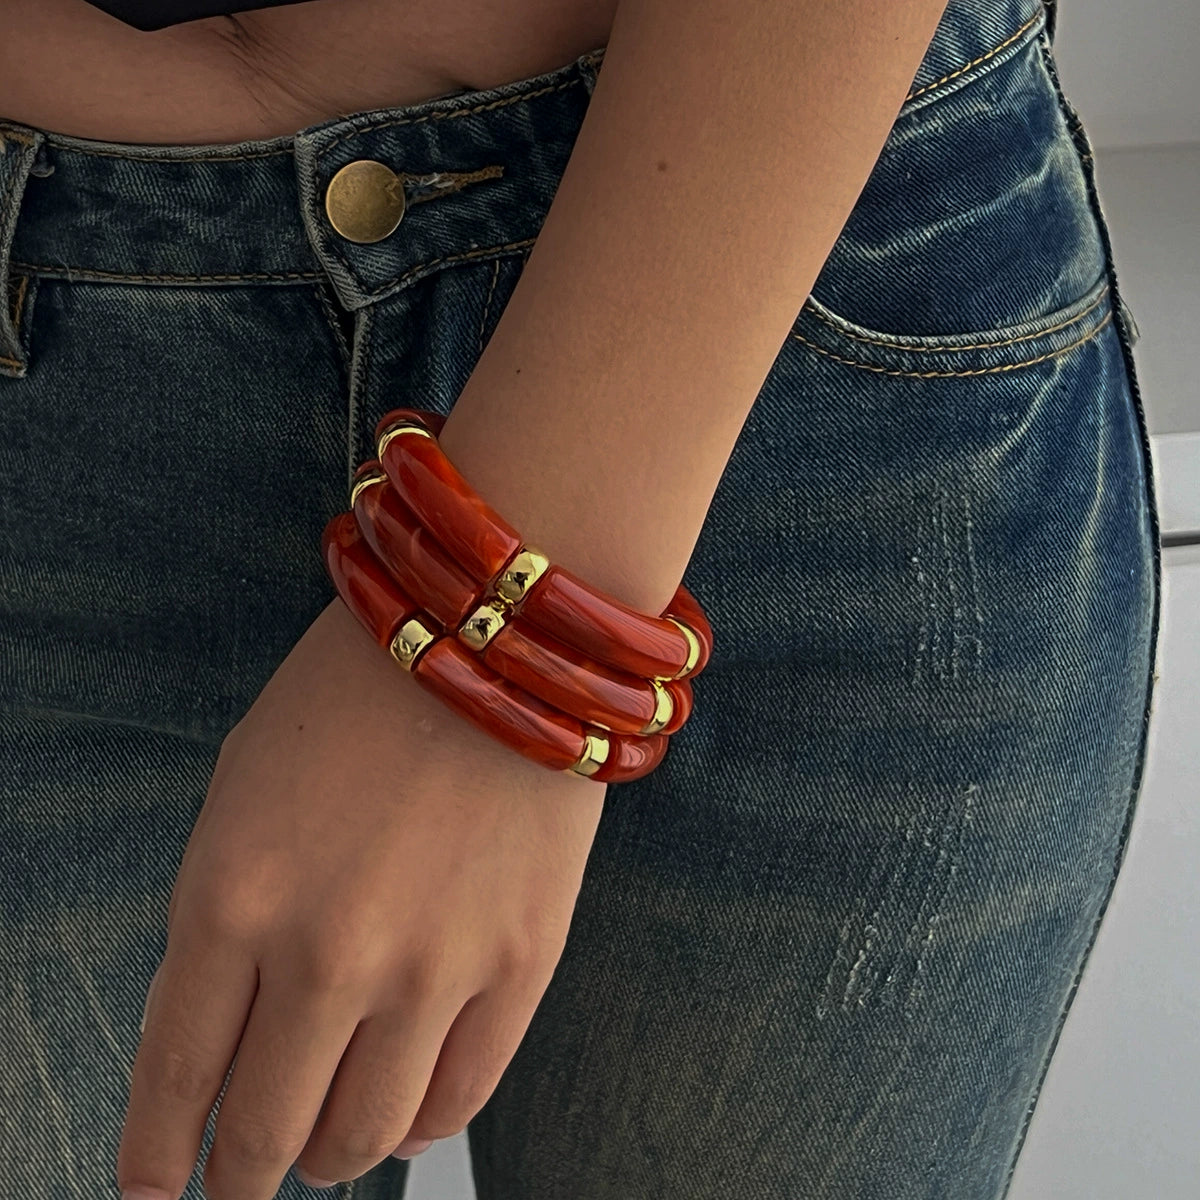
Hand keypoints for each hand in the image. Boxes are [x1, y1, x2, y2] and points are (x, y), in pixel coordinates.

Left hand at [116, 596, 605, 1198]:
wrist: (494, 639)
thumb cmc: (355, 698)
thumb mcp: (239, 795)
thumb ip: (217, 926)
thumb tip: (225, 1049)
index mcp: (231, 897)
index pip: (175, 1083)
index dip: (158, 1161)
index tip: (158, 1194)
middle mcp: (327, 953)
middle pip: (264, 1132)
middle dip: (239, 1178)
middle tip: (239, 1183)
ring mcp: (434, 966)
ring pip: (363, 1137)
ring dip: (329, 1158)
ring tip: (323, 1147)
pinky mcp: (522, 963)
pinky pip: (459, 1099)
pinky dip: (419, 1127)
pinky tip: (402, 1119)